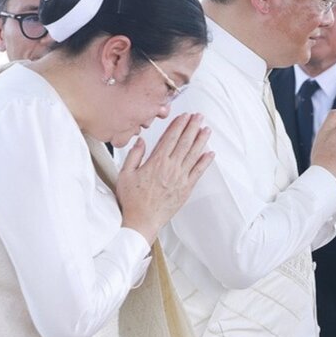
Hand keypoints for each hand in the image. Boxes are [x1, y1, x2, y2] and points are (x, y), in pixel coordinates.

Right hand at [117, 113, 213, 243]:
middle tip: (199, 116)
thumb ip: (134, 155)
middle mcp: (171, 168)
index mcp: (156, 162)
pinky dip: (205, 162)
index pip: (170, 138)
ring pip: (194, 154)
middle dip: (193, 127)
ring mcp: (181, 178)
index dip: (179, 125)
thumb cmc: (133, 199)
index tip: (184, 116)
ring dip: (201, 140)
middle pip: (185, 143)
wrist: (143, 220)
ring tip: (207, 129)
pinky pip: (198, 172)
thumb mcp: (125, 174)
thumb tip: (141, 141)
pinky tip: (210, 153)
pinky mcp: (187, 188)